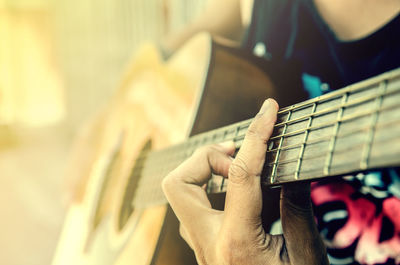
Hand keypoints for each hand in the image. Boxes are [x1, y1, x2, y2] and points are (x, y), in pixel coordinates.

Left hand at [162, 99, 328, 264]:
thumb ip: (296, 208)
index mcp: (236, 242)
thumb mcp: (306, 255)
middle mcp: (208, 242)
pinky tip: (234, 189)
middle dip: (205, 156)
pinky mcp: (203, 245)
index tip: (268, 110)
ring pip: (179, 193)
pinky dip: (210, 186)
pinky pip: (193, 205)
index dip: (256, 134)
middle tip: (238, 154)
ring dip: (204, 170)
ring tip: (238, 168)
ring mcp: (200, 245)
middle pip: (178, 181)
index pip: (241, 173)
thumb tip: (289, 169)